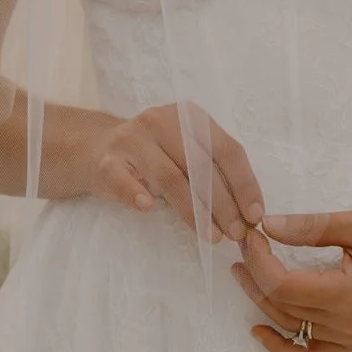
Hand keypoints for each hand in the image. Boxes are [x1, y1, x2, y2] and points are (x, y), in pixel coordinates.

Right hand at [84, 103, 263, 241]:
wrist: (97, 148)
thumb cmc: (155, 155)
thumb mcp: (186, 151)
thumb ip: (214, 172)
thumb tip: (249, 212)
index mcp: (190, 117)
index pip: (227, 149)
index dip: (244, 183)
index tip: (255, 214)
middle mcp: (162, 121)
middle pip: (201, 166)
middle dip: (224, 204)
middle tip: (236, 233)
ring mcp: (132, 140)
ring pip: (169, 177)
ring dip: (194, 210)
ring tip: (211, 235)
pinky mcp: (107, 162)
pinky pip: (124, 180)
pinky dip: (137, 194)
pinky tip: (149, 209)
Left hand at [232, 210, 351, 351]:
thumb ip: (312, 227)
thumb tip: (269, 225)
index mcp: (346, 294)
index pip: (282, 284)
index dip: (259, 259)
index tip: (253, 234)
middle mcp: (344, 324)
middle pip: (280, 305)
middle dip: (254, 274)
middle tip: (244, 245)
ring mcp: (348, 338)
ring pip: (289, 327)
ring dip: (260, 301)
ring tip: (244, 272)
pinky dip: (281, 346)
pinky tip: (259, 330)